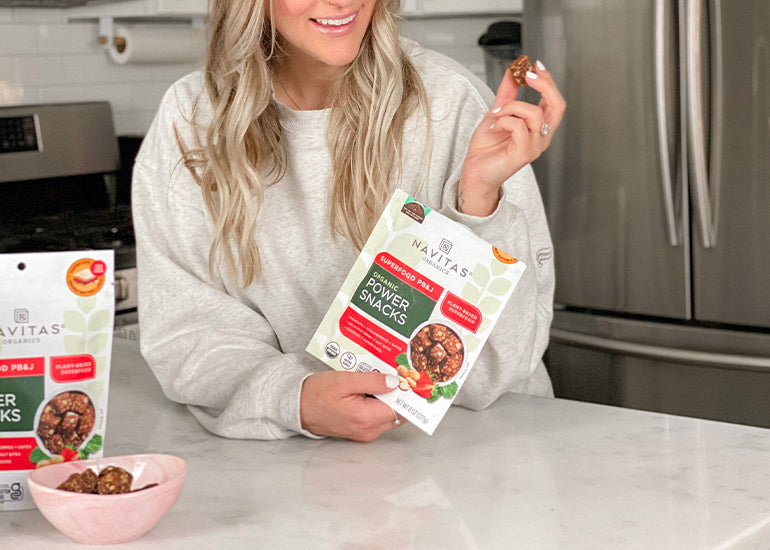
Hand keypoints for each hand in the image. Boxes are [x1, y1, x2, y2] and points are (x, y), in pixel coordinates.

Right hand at [300, 371, 403, 441]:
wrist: (296, 407)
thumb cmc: (316, 393)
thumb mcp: (345, 380)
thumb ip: (372, 381)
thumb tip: (395, 382)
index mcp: (366, 418)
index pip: (400, 408)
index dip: (405, 392)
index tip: (406, 377)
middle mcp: (368, 430)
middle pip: (397, 413)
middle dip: (398, 395)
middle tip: (393, 375)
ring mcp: (364, 433)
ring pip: (389, 416)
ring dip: (388, 399)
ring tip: (378, 381)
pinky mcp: (360, 431)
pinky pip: (378, 418)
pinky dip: (379, 404)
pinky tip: (370, 390)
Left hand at [458, 60, 565, 215]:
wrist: (474, 172)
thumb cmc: (487, 148)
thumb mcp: (497, 114)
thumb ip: (507, 94)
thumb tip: (512, 72)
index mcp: (539, 127)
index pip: (555, 101)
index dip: (547, 80)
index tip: (534, 65)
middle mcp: (542, 137)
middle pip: (557, 105)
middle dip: (544, 84)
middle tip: (526, 74)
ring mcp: (534, 147)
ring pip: (533, 113)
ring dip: (511, 107)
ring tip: (496, 114)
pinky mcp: (523, 154)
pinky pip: (519, 127)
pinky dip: (504, 121)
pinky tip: (494, 128)